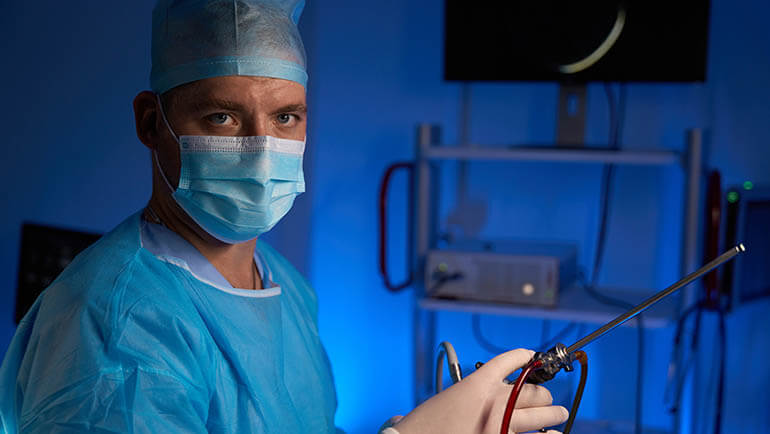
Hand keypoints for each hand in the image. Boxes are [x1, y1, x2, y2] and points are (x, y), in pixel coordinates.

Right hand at [393, 349, 567, 433]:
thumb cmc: (426, 424)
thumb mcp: (447, 399)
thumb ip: (470, 395)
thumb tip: (484, 398)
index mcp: (478, 383)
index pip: (509, 361)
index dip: (524, 357)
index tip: (531, 356)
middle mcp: (496, 400)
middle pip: (533, 390)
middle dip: (543, 394)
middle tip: (548, 399)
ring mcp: (504, 424)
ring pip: (542, 415)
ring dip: (553, 414)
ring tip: (559, 415)